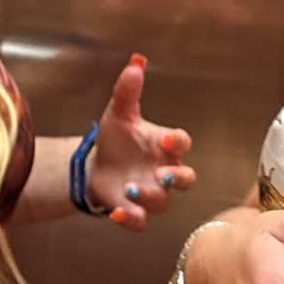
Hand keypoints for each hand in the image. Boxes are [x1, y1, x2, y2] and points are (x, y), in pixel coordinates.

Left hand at [87, 53, 196, 228]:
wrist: (97, 166)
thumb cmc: (118, 139)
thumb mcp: (119, 113)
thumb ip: (128, 90)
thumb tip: (136, 60)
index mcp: (164, 146)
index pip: (182, 144)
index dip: (178, 143)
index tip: (166, 140)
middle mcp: (164, 172)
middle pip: (186, 179)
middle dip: (178, 178)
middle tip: (162, 175)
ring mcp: (151, 193)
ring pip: (163, 202)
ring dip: (149, 196)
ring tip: (129, 187)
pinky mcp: (135, 211)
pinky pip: (141, 222)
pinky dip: (131, 219)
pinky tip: (117, 213)